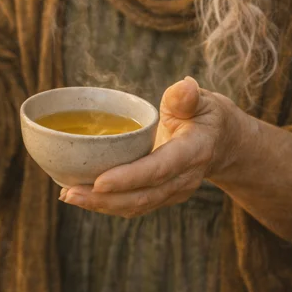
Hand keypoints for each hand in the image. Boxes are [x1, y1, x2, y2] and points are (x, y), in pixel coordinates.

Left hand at [59, 77, 239, 216]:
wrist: (223, 143)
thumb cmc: (206, 115)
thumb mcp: (202, 99)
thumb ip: (187, 96)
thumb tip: (185, 86)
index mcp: (193, 152)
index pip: (159, 168)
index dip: (130, 177)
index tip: (100, 182)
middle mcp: (184, 179)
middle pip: (143, 196)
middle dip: (105, 199)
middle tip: (69, 193)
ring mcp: (173, 192)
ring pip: (136, 205)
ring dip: (101, 205)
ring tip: (68, 196)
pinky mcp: (162, 196)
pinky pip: (134, 205)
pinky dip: (107, 204)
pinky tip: (80, 196)